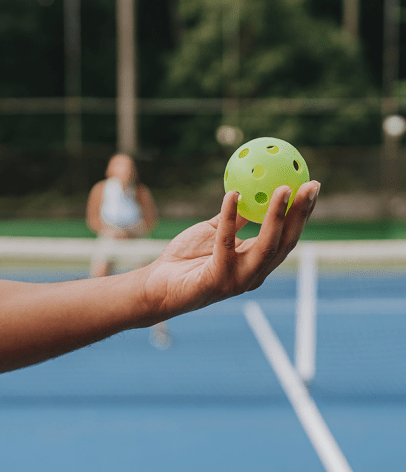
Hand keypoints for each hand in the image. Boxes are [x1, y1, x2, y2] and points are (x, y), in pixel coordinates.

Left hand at [144, 181, 319, 316]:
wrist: (158, 286)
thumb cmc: (187, 258)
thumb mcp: (216, 232)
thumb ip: (236, 217)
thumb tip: (253, 188)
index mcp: (257, 262)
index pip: (288, 237)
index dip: (303, 213)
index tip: (312, 186)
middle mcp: (254, 274)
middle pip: (286, 243)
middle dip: (301, 214)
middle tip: (309, 186)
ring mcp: (238, 280)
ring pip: (266, 246)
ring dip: (277, 217)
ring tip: (284, 189)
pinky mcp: (217, 280)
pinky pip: (226, 243)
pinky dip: (230, 218)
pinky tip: (232, 194)